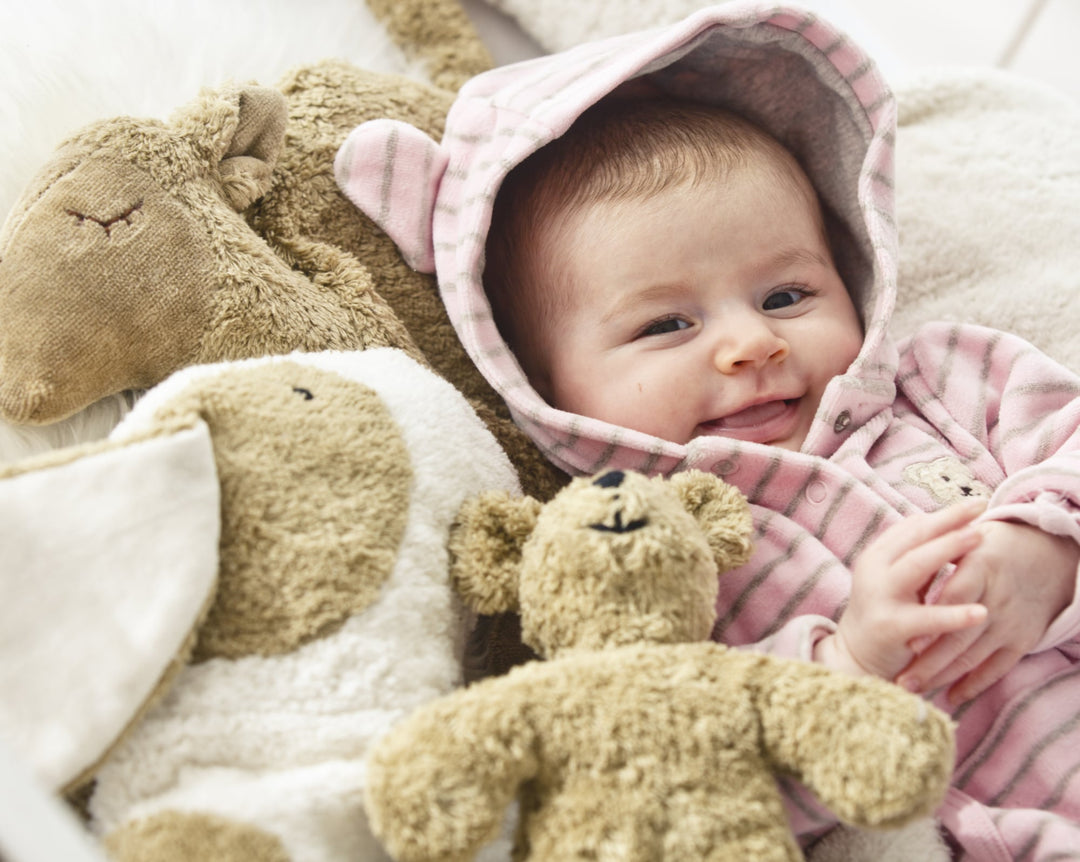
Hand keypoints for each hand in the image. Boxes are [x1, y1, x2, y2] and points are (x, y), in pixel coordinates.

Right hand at [816, 501, 988, 679]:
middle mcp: (873, 571)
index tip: (972, 504)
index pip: (911, 527)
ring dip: (949, 548)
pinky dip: (954, 615)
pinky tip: (981, 612)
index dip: (942, 514)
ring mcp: (879, 597)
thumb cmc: (885, 614)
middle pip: (914, 539)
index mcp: (876, 557)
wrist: (855, 659)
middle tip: (980, 507)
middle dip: (949, 521)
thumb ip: (915, 555)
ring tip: (980, 538)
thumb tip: (941, 520)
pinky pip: (927, 619)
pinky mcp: (890, 627)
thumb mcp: (895, 579)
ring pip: (917, 566)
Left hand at [896, 519, 1078, 704]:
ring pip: (974, 657)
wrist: (1040, 557)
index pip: (955, 597)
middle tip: (902, 681)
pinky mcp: (1021, 639)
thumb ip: (934, 553)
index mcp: (980, 567)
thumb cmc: (985, 549)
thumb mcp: (965, 544)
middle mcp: (998, 598)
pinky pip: (997, 668)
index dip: (936, 621)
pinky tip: (951, 696)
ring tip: (913, 689)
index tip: (910, 644)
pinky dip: (973, 685)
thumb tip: (895, 565)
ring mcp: (1010, 622)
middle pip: (962, 636)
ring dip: (943, 677)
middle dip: (930, 662)